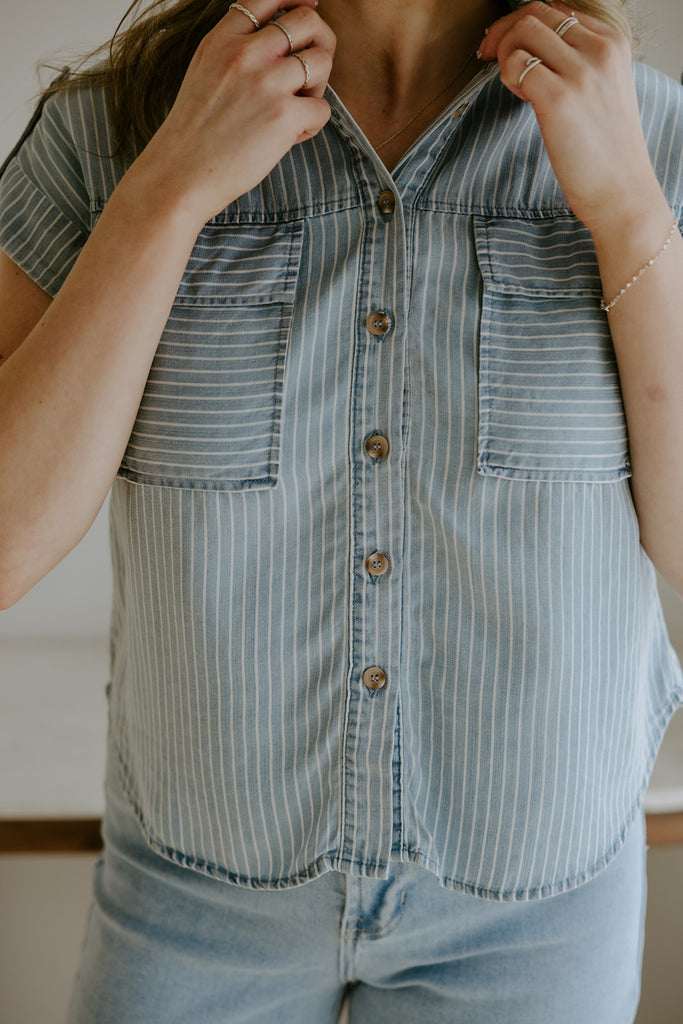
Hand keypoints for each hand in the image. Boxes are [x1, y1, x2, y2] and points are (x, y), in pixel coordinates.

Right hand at [131, 0, 335, 225]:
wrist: (180, 175)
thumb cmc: (194, 134)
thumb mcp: (204, 72)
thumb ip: (235, 51)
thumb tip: (281, 43)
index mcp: (222, 39)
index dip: (297, 1)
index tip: (309, 9)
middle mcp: (245, 53)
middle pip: (308, 20)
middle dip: (321, 42)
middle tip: (313, 69)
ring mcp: (266, 83)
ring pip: (322, 61)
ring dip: (318, 86)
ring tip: (298, 108)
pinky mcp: (284, 116)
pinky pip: (323, 109)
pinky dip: (312, 125)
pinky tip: (290, 137)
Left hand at [477, 1, 662, 231]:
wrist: (621, 191)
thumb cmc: (606, 150)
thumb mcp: (603, 90)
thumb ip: (577, 63)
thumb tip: (531, 50)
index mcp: (612, 42)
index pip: (557, 10)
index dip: (524, 24)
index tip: (508, 47)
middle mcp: (599, 49)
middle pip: (535, 14)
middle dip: (504, 33)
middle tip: (489, 58)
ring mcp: (580, 72)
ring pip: (523, 33)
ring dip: (506, 55)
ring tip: (515, 87)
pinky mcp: (559, 98)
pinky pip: (516, 64)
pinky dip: (507, 77)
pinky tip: (521, 99)